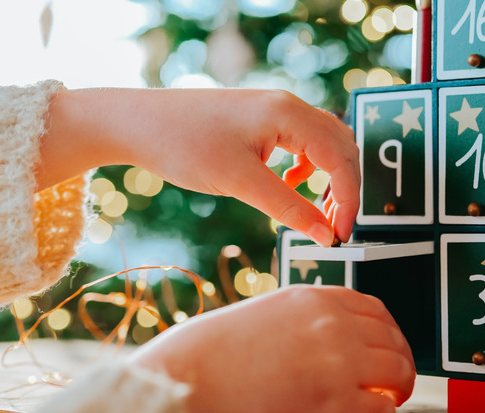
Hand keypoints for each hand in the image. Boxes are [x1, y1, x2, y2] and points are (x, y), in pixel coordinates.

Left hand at [37, 88, 359, 245]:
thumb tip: (326, 235)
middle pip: (340, 146)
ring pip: (323, 142)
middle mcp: (287, 105)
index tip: (342, 234)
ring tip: (318, 210)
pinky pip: (301, 141)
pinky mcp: (259, 118)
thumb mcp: (239, 182)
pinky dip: (307, 166)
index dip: (348, 199)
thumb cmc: (183, 145)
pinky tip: (288, 184)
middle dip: (344, 188)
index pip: (340, 158)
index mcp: (288, 114)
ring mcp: (273, 109)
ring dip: (329, 176)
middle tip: (334, 227)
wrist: (136, 122)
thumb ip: (288, 208)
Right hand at [127, 286, 415, 412]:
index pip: (373, 308)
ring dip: (398, 387)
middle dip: (400, 360)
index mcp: (311, 299)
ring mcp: (337, 360)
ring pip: (398, 370)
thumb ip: (301, 322)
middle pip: (392, 338)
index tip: (388, 347)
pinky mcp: (335, 402)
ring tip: (388, 398)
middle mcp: (331, 323)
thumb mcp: (262, 317)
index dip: (388, 332)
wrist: (188, 383)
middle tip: (396, 379)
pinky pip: (383, 407)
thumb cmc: (211, 354)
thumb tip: (328, 341)